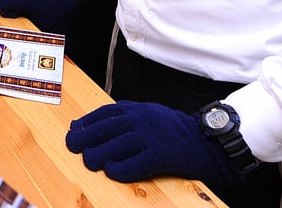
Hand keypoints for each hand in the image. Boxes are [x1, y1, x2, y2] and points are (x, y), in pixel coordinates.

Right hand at [0, 0, 86, 33]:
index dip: (5, 10)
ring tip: (26, 10)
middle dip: (3, 4)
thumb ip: (30, 30)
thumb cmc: (55, 8)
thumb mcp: (42, 24)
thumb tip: (29, 42)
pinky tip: (33, 5)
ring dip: (13, 0)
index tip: (16, 16)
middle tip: (14, 13)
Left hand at [66, 101, 244, 188]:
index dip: (86, 123)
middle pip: (106, 128)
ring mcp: (152, 136)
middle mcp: (142, 119)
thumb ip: (124, 118)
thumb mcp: (149, 115)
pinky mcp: (163, 154)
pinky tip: (112, 173)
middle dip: (85, 137)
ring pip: (117, 144)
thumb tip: (89, 125)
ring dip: (98, 154)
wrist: (208, 140)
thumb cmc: (175, 131)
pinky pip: (136, 163)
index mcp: (138, 109)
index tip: (73, 131)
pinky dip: (121, 169)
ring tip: (88, 163)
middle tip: (72, 147)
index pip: (105, 113)